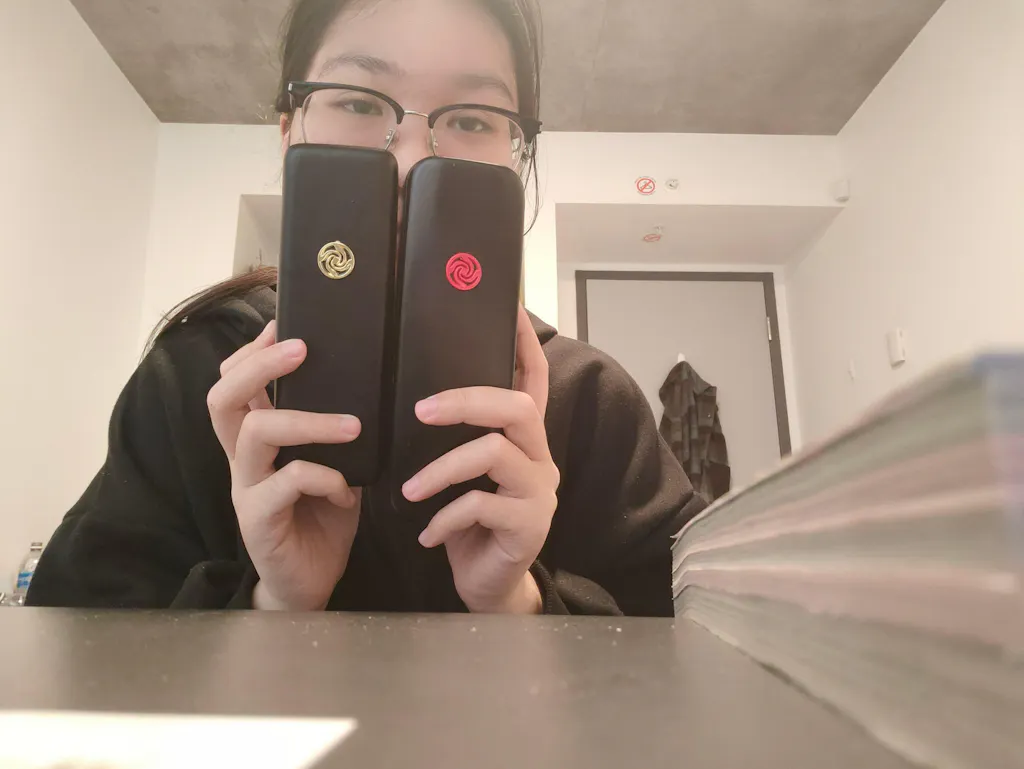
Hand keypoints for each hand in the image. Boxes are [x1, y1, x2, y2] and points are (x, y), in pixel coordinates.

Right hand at [206, 320, 361, 611]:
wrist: (310, 585)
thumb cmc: (322, 520)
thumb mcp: (334, 466)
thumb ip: (335, 432)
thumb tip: (370, 386)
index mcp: (256, 441)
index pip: (235, 383)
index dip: (253, 351)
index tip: (284, 323)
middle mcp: (242, 460)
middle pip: (223, 397)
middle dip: (259, 364)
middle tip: (300, 348)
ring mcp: (246, 489)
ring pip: (255, 434)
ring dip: (307, 420)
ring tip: (351, 425)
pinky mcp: (258, 521)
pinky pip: (287, 483)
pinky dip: (326, 478)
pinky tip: (348, 493)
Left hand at [403, 307, 557, 613]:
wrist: (488, 587)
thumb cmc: (469, 524)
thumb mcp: (460, 476)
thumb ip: (453, 440)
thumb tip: (412, 399)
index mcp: (523, 439)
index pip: (533, 380)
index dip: (523, 343)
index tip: (507, 306)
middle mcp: (540, 458)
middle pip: (515, 407)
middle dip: (465, 401)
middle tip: (420, 411)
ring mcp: (540, 492)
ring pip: (494, 453)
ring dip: (441, 469)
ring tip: (407, 491)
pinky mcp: (530, 526)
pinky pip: (483, 506)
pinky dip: (445, 517)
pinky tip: (425, 534)